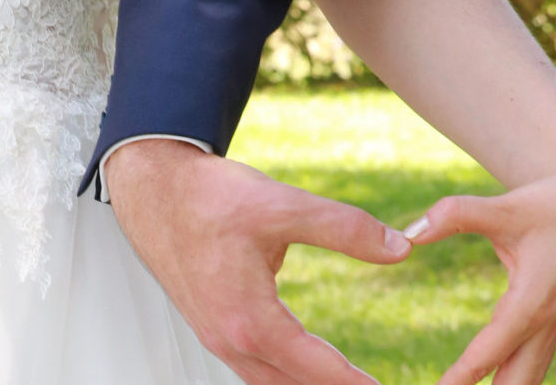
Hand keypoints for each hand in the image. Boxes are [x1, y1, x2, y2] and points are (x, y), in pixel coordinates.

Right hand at [105, 139, 411, 383]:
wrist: (155, 189)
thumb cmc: (212, 198)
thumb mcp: (285, 206)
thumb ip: (346, 228)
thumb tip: (401, 248)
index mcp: (249, 318)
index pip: (315, 369)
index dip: (354, 383)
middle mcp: (229, 338)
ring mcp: (216, 334)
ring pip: (269, 380)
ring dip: (307, 383)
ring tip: (343, 380)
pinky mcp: (212, 322)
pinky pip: (253, 364)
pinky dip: (283, 371)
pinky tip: (301, 361)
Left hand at [404, 156, 555, 384]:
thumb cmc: (549, 206)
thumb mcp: (503, 207)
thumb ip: (456, 215)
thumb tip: (412, 233)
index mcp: (531, 302)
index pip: (490, 352)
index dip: (460, 377)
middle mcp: (544, 322)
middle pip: (516, 383)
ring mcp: (551, 326)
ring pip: (527, 379)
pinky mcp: (550, 321)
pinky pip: (530, 364)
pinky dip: (510, 379)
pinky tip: (492, 380)